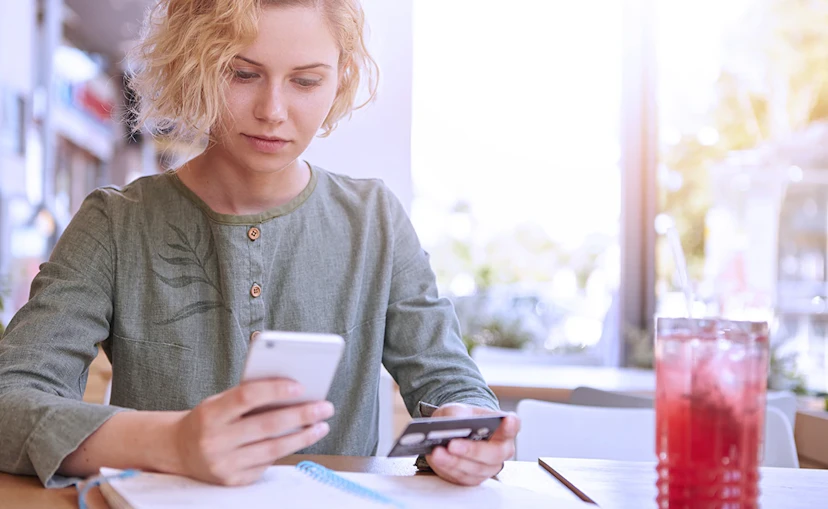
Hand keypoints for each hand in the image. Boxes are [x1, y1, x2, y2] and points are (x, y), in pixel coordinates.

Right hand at [170, 379, 333, 485]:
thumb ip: (249, 396)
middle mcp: (214, 441)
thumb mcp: (219, 402)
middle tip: (325, 407)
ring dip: (302, 436)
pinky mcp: (233, 481)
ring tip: (321, 425)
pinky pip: (266, 464)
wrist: (179, 451)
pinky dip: (285, 450)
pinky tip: (299, 439)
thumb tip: (292, 391)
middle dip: (301, 415)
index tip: (301, 386)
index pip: (246, 397)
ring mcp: (223, 464)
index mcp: (210, 414)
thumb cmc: (208, 419)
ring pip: (272, 449)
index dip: (274, 390)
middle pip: (267, 425)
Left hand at [425, 403, 519, 485]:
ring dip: (454, 462)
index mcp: (503, 428)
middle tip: (452, 444)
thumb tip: (451, 424)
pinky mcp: (474, 478)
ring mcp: (489, 467)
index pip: (513, 426)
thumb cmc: (460, 419)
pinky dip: (448, 468)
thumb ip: (456, 415)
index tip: (508, 419)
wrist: (451, 433)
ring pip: (476, 469)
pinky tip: (437, 459)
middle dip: (472, 450)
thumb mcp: (456, 410)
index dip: (512, 425)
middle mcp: (501, 450)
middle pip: (494, 454)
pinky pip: (462, 477)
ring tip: (437, 452)